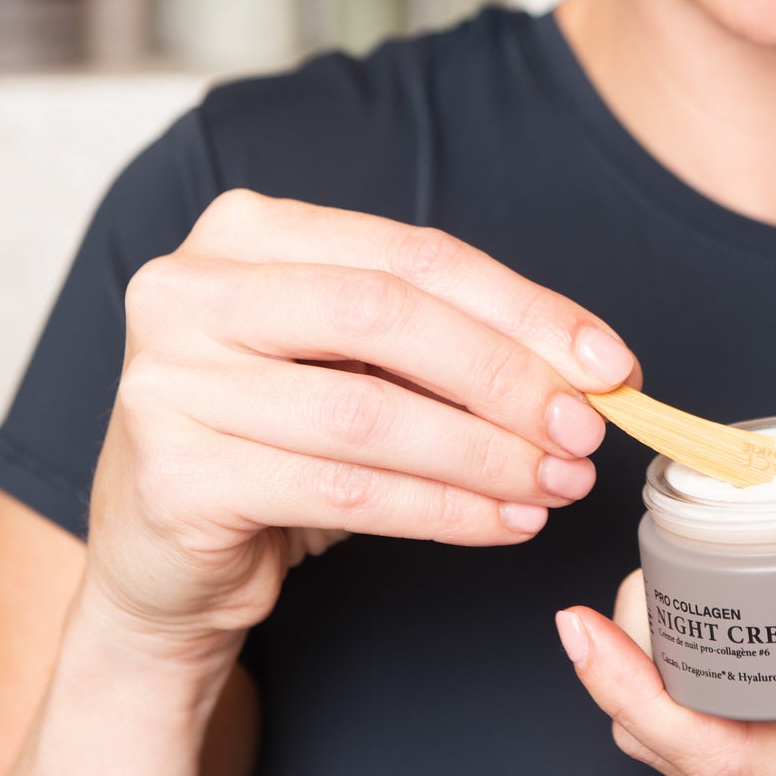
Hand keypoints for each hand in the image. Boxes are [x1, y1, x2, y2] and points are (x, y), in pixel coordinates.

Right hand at [81, 189, 638, 658]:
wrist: (167, 547)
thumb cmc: (282, 428)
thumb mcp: (357, 359)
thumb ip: (450, 338)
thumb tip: (592, 367)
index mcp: (248, 229)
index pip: (414, 254)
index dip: (524, 307)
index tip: (609, 361)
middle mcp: (191, 288)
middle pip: (388, 317)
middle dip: (508, 376)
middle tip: (586, 430)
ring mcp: (166, 380)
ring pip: (370, 414)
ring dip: (486, 454)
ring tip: (556, 483)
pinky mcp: (171, 478)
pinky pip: (342, 491)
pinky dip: (443, 511)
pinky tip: (503, 521)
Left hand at [556, 487, 775, 775]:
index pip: (732, 754)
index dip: (643, 696)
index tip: (587, 634)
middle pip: (688, 756)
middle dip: (628, 678)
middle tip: (607, 596)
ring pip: (700, 763)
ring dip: (652, 690)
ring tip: (637, 606)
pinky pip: (731, 760)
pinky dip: (689, 703)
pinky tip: (687, 643)